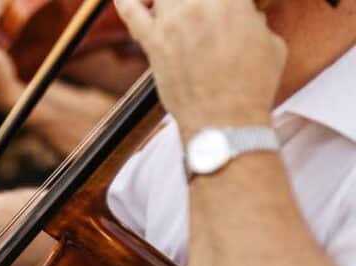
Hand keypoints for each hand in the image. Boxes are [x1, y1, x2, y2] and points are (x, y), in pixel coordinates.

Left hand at [115, 0, 286, 139]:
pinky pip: (132, 13)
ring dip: (171, 2)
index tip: (222, 9)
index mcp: (231, 0)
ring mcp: (172, 23)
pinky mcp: (153, 43)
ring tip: (178, 16)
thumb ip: (255, 22)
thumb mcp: (272, 44)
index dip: (224, 3)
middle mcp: (199, 4)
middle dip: (197, 3)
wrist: (224, 120)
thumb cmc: (251, 87)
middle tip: (201, 17)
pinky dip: (126, 2)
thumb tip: (248, 18)